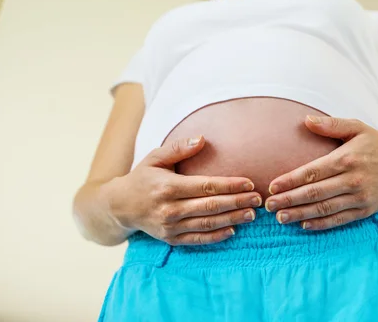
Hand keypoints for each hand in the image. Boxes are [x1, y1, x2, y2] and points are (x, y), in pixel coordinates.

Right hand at [104, 136, 262, 245]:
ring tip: (251, 214)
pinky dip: (216, 236)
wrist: (119, 206)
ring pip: (207, 223)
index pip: (205, 186)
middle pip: (210, 206)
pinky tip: (233, 229)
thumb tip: (202, 139)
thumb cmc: (142, 178)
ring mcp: (169, 226)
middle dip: (237, 202)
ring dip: (232, 219)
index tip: (249, 183)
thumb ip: (178, 149)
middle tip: (258, 200)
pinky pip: (197, 239)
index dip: (229, 185)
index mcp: (167, 187)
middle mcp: (169, 208)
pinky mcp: (170, 239)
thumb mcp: (154, 158)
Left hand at [264, 116, 377, 230]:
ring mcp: (360, 197)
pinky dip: (321, 224)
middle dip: (289, 200)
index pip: (313, 172)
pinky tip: (304, 225)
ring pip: (325, 209)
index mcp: (347, 158)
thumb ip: (331, 125)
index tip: (272, 186)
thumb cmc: (376, 144)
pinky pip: (340, 219)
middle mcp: (353, 179)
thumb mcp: (357, 127)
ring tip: (280, 218)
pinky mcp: (366, 210)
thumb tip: (305, 121)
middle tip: (269, 205)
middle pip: (315, 193)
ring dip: (300, 214)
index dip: (290, 180)